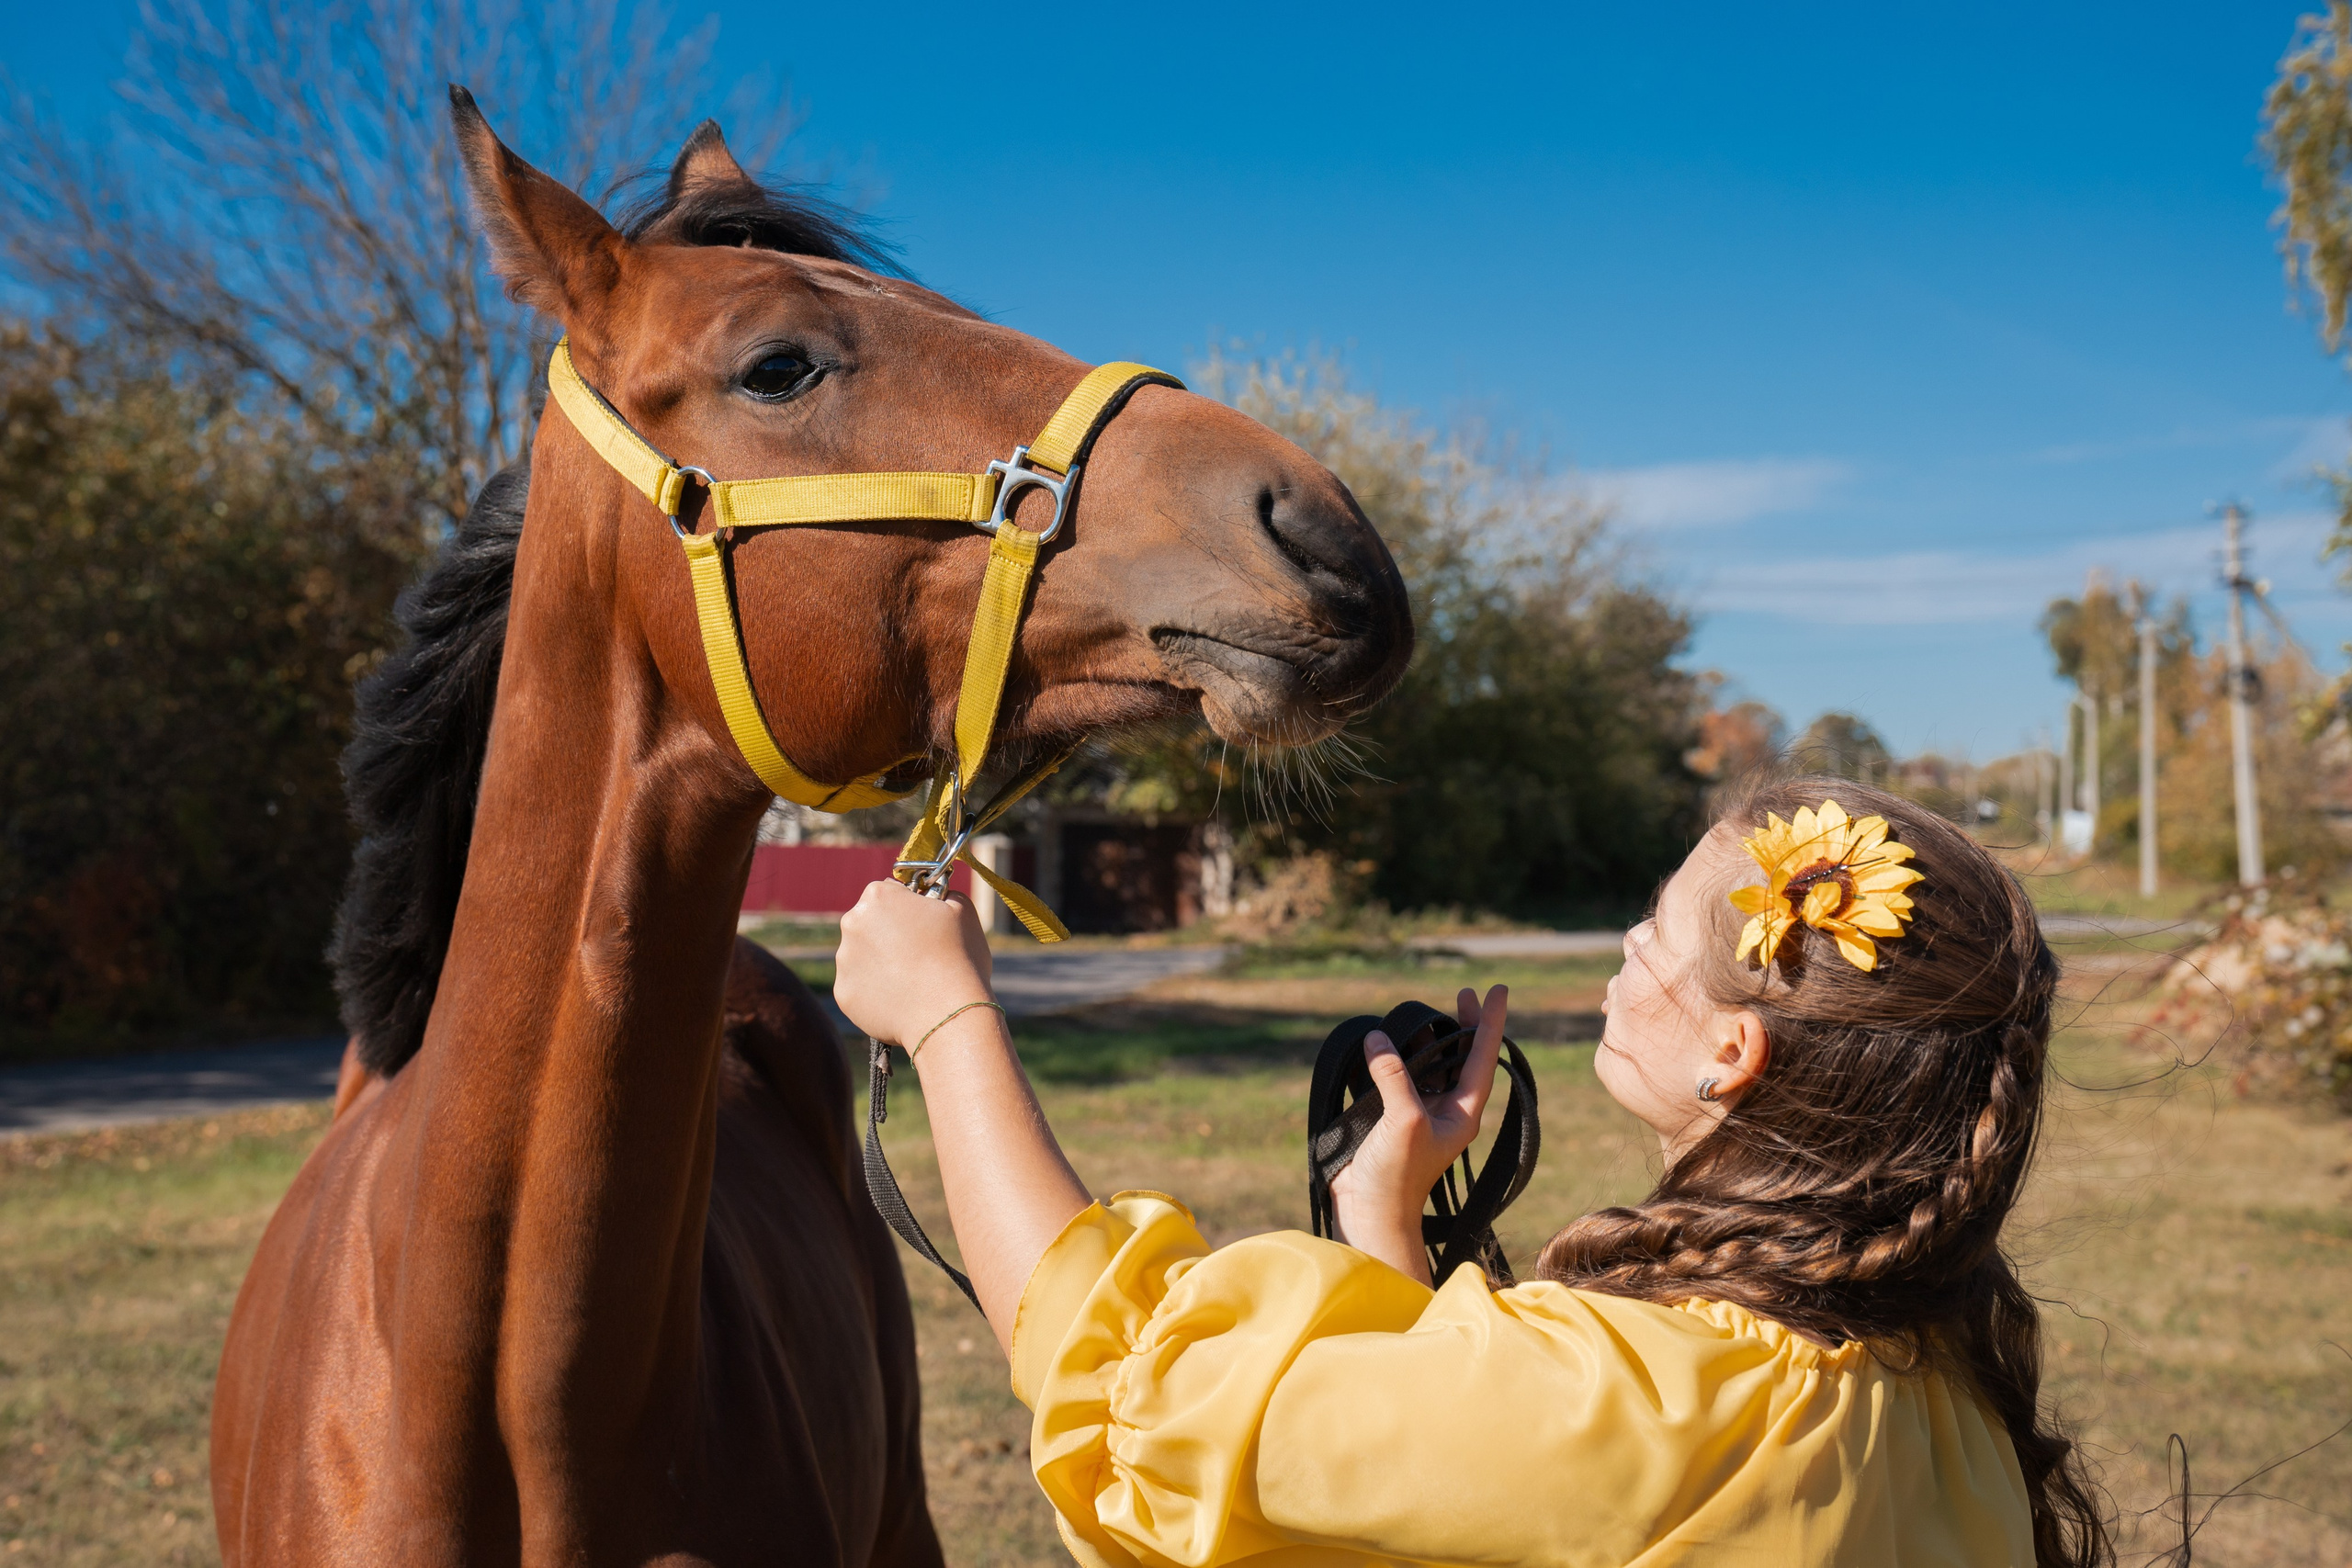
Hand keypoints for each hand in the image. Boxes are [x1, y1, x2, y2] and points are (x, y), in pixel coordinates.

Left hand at [834, 878, 994, 1046]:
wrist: (948, 1015)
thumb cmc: (959, 958)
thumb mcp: (962, 910)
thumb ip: (941, 893)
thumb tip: (934, 896)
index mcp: (878, 897)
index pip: (889, 892)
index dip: (909, 907)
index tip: (924, 924)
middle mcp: (852, 923)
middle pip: (870, 923)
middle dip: (890, 933)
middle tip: (920, 954)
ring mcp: (844, 961)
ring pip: (863, 956)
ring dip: (881, 963)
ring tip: (914, 981)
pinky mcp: (844, 994)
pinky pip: (860, 987)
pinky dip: (876, 992)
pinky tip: (902, 998)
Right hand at [1328, 985, 1507, 1284]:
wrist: (1371, 1212)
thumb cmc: (1398, 1176)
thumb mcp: (1404, 1121)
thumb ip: (1395, 1077)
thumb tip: (1379, 1038)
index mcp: (1464, 1112)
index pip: (1483, 1057)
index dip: (1491, 1022)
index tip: (1498, 989)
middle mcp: (1447, 1110)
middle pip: (1463, 1058)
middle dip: (1465, 1025)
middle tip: (1466, 992)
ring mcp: (1420, 1114)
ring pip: (1433, 1066)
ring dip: (1431, 1039)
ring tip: (1428, 1014)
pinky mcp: (1392, 1119)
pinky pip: (1401, 1079)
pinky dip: (1398, 1058)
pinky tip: (1389, 1044)